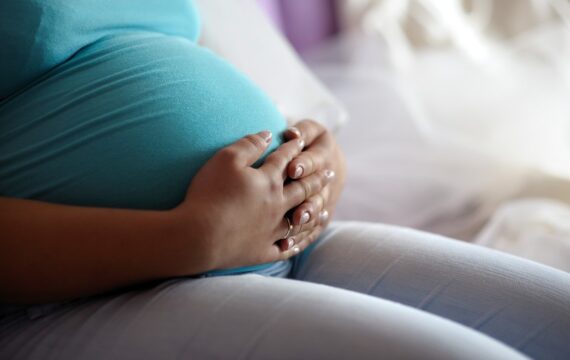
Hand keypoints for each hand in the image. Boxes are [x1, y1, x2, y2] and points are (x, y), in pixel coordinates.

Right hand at [173, 131, 334, 271]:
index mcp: (268, 181)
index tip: (301, 141)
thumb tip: (268, 134)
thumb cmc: (209, 193)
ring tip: (324, 206)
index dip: (293, 148)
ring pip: (300, 219)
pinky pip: (286, 248)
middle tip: (330, 173)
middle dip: (316, 178)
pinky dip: (295, 243)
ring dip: (313, 210)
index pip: (284, 160)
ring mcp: (271, 230)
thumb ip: (249, 144)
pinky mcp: (262, 251)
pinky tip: (299, 241)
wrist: (198, 236)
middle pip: (302, 189)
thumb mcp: (226, 159)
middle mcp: (276, 204)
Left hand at [278, 120, 346, 251]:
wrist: (322, 160)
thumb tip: (292, 134)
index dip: (305, 164)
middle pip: (320, 191)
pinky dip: (300, 239)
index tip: (292, 169)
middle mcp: (329, 179)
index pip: (317, 159)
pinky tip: (286, 247)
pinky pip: (311, 230)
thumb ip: (301, 132)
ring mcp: (325, 199)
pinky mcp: (319, 217)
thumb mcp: (307, 131)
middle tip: (296, 210)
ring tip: (294, 226)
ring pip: (317, 213)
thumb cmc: (306, 140)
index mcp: (326, 153)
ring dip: (307, 220)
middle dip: (308, 201)